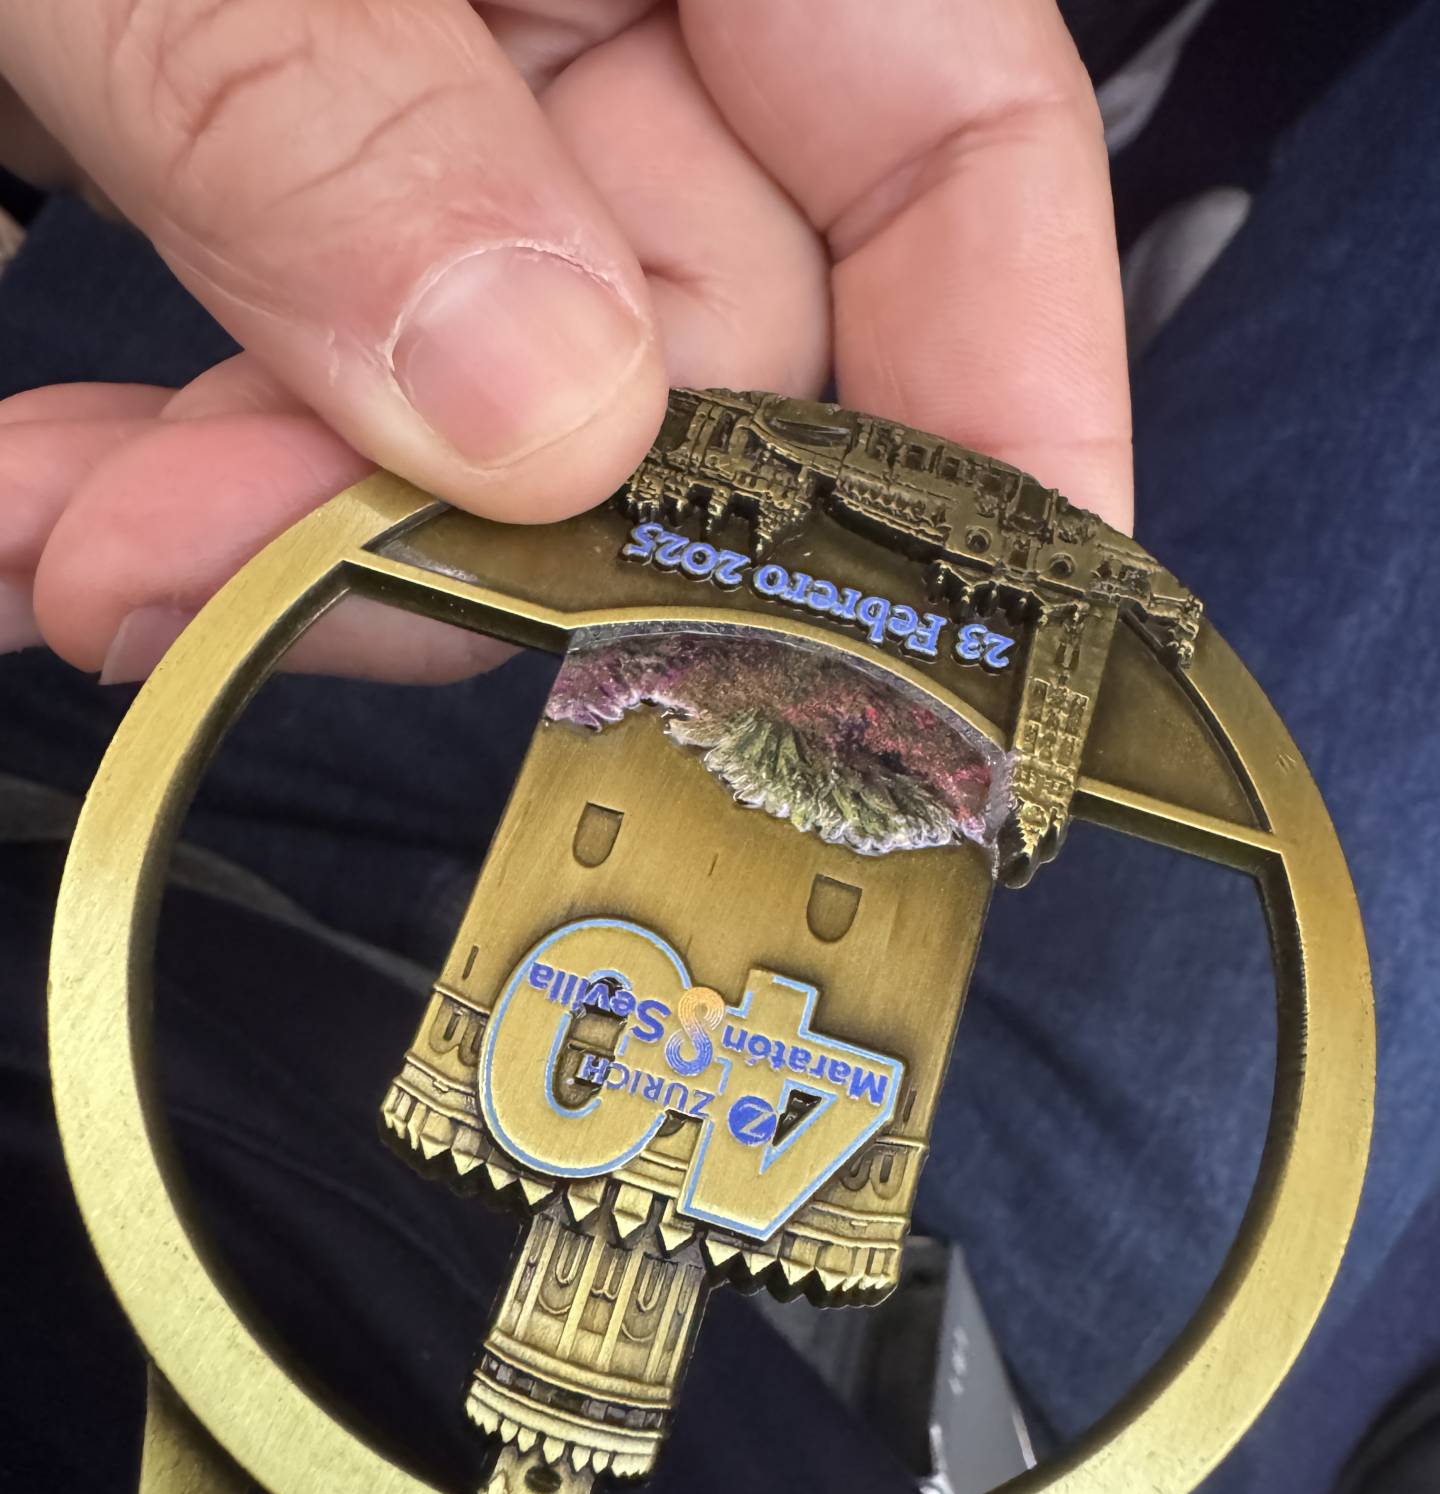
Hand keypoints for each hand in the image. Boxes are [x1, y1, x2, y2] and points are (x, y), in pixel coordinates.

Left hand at [0, 0, 1129, 680]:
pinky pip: (326, 398)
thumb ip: (342, 118)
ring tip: (79, 556)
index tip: (937, 683)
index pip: (958, 149)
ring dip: (284, 532)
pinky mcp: (320, 209)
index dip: (992, 424)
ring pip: (493, 432)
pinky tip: (60, 515)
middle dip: (479, 526)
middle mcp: (634, 15)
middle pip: (693, 357)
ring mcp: (479, 126)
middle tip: (215, 586)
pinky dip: (190, 483)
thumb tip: (544, 424)